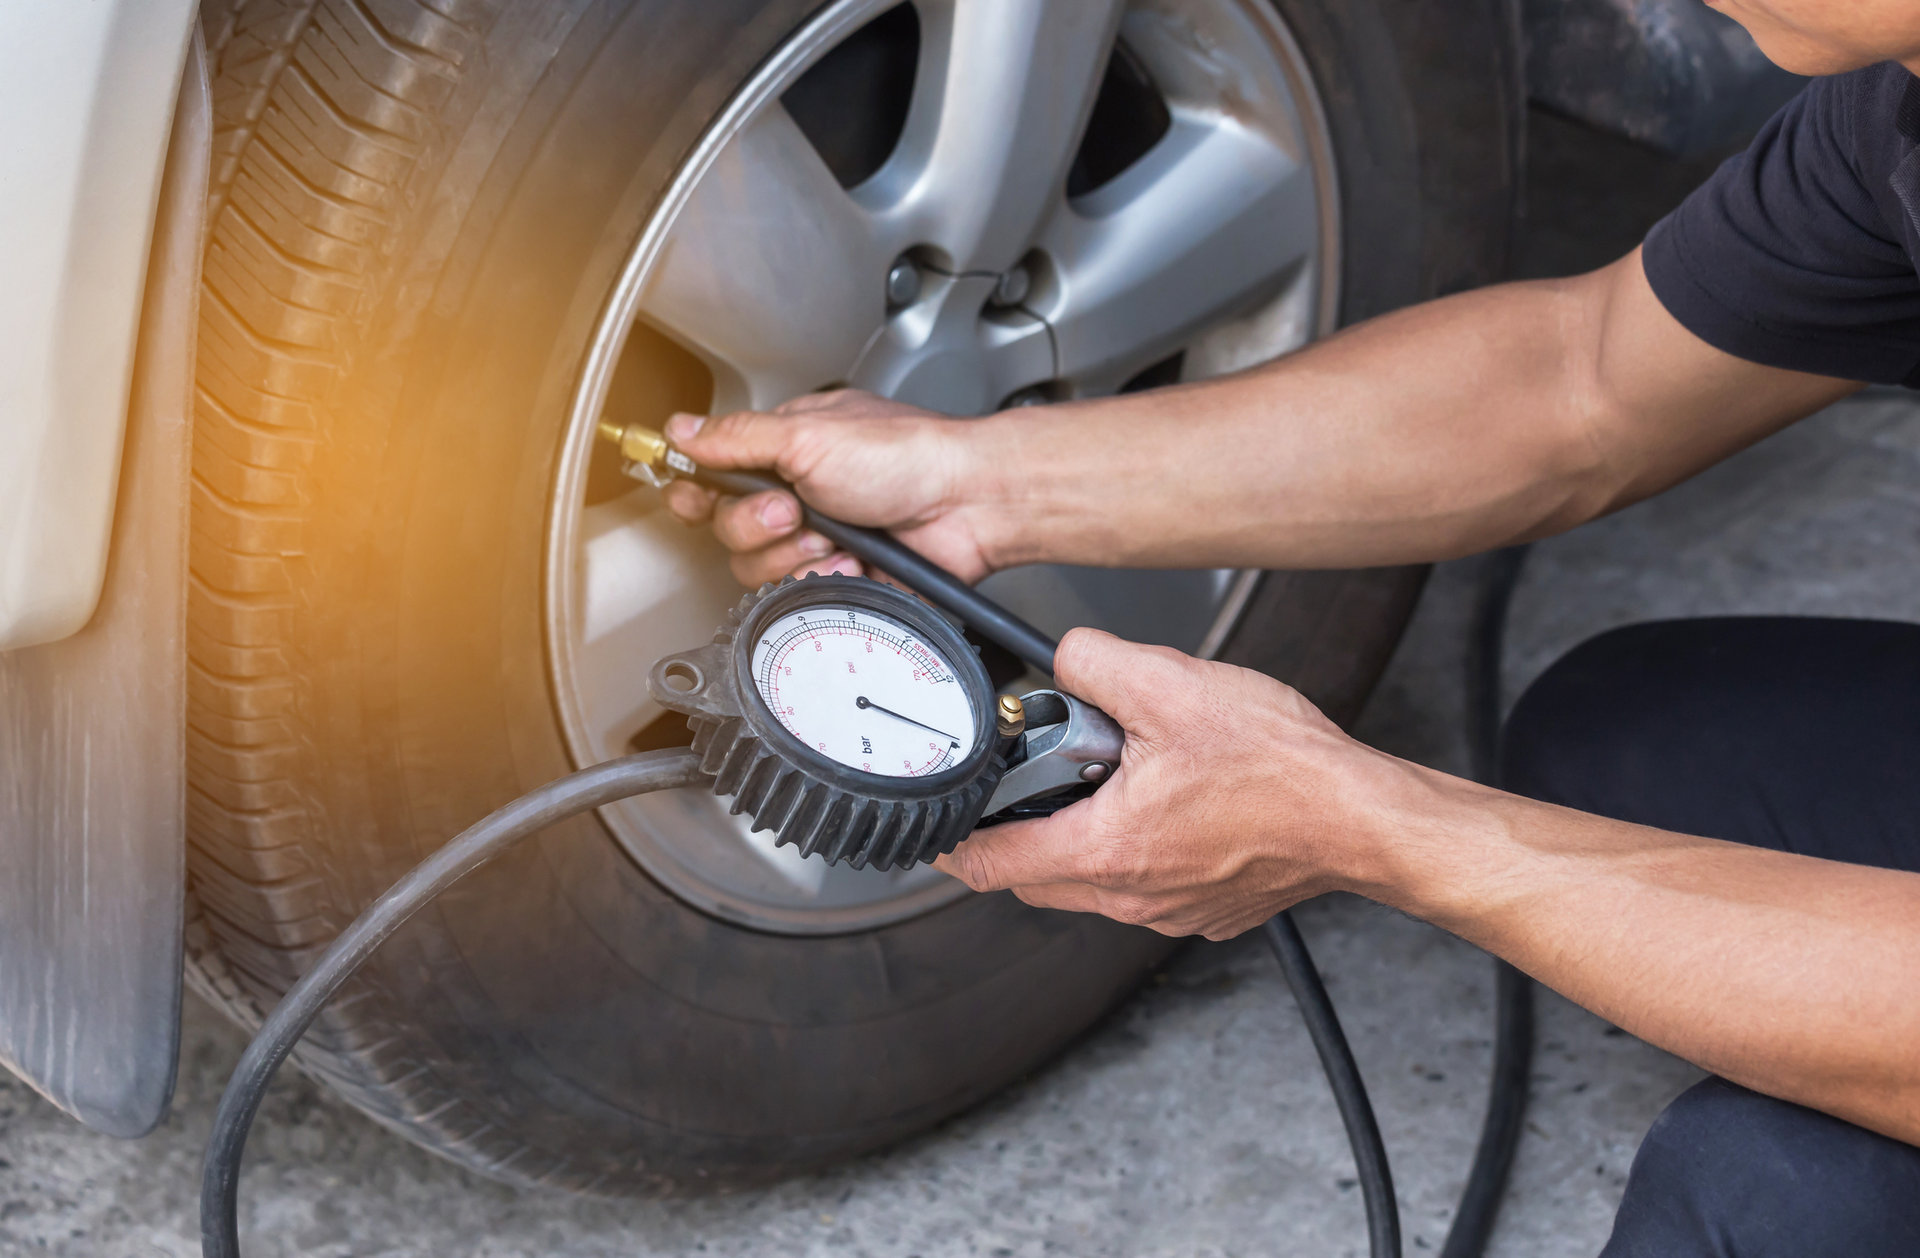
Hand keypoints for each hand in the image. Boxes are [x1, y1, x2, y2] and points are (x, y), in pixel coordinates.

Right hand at [661, 390, 1000, 587]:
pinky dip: (823, 579)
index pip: (711, 475)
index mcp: (783, 450)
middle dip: (756, 525)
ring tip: (836, 534)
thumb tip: (682, 429)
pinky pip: (798, 594)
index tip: (694, 496)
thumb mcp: (809, 434)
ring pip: (756, 568)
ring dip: (794, 554)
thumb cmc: (907, 455)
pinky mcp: (837, 577)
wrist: (967, 504)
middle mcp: (795, 495)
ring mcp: (816, 539)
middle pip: (726, 529)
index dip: (694, 490)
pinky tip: (852, 562)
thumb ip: (737, 438)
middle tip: (794, 510)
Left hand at [935, 628, 1420, 939]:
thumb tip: (1065, 656)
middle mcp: (1132, 896)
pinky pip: (1145, 886)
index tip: (934, 826)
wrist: (1363, 817)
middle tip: (1030, 781)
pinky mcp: (1208, 910)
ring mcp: (1171, 911)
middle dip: (1018, 830)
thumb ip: (1095, 662)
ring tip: (1112, 779)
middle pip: (1035, 878)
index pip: (991, 866)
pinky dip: (1136, 849)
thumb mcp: (1171, 684)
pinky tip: (1168, 800)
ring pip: (1092, 883)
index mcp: (1106, 849)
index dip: (950, 844)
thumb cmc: (1283, 768)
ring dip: (1082, 836)